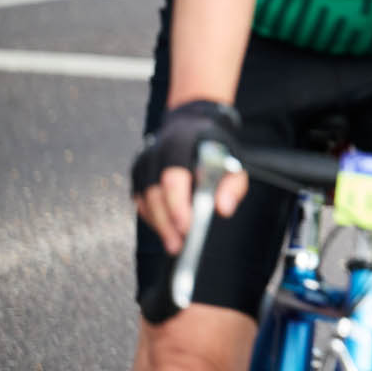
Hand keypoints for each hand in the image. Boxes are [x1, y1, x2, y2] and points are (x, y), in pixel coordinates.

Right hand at [131, 100, 246, 255]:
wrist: (193, 125)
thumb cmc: (216, 149)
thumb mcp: (233, 162)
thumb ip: (233, 185)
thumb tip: (224, 210)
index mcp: (181, 145)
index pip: (174, 178)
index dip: (178, 205)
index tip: (187, 228)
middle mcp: (157, 152)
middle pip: (154, 192)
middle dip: (166, 222)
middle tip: (178, 245)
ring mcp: (144, 162)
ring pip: (144, 199)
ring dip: (158, 223)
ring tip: (173, 243)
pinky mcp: (138, 173)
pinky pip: (139, 199)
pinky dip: (151, 216)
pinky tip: (166, 229)